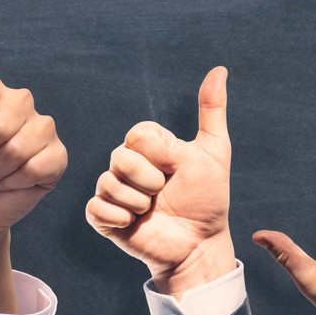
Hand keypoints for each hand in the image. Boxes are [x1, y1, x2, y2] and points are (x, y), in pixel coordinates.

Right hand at [85, 67, 233, 293]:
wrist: (199, 244)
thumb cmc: (207, 199)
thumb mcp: (214, 152)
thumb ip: (211, 111)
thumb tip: (219, 69)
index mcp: (145, 148)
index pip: (137, 135)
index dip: (159, 154)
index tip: (176, 169)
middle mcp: (125, 165)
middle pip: (120, 157)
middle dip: (150, 179)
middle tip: (164, 193)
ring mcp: (112, 191)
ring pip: (109, 183)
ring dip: (139, 202)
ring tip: (152, 211)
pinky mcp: (102, 217)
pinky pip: (96, 208)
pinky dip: (120, 218)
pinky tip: (135, 224)